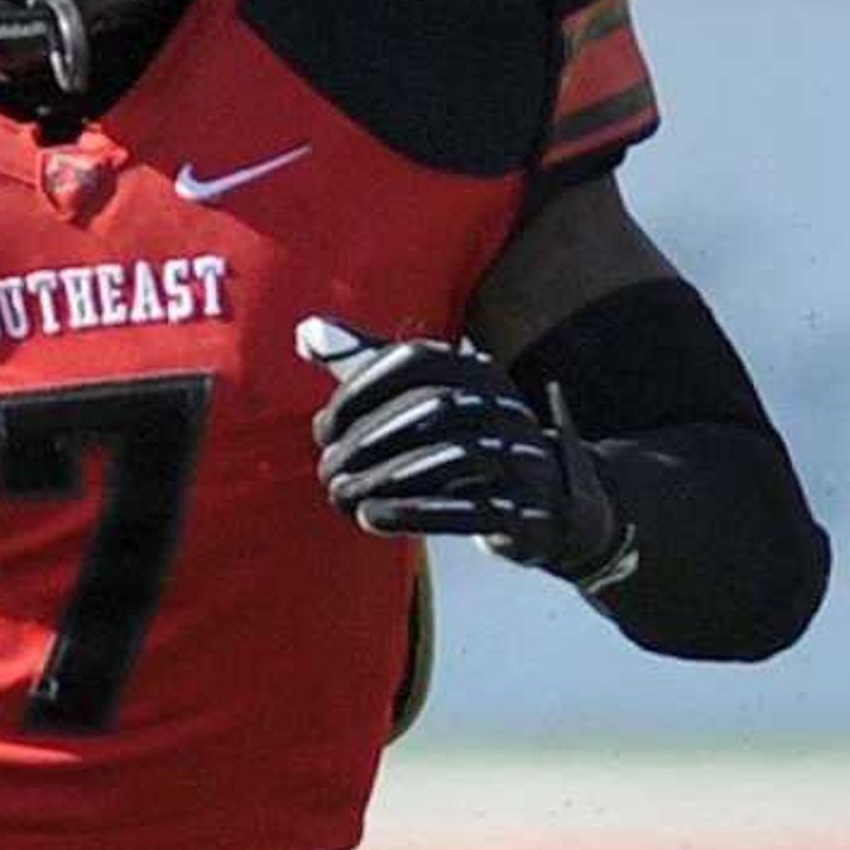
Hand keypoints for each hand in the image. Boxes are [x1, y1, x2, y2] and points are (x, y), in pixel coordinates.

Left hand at [298, 315, 628, 581]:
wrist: (543, 503)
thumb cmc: (459, 442)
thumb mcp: (417, 398)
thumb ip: (363, 367)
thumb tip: (305, 332)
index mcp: (478, 372)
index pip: (414, 359)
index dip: (359, 389)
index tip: (321, 428)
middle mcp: (506, 406)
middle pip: (432, 407)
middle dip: (367, 440)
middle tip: (325, 469)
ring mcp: (524, 457)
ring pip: (453, 458)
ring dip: (385, 478)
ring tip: (340, 495)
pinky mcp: (527, 509)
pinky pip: (472, 509)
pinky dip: (414, 513)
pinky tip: (369, 517)